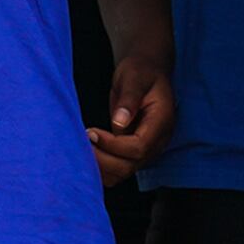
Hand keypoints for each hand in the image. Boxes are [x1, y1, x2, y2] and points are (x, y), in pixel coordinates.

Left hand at [86, 53, 177, 181]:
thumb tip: (119, 123)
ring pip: (123, 172)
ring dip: (101, 167)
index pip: (138, 148)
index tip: (92, 133)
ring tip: (82, 148)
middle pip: (130, 165)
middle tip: (82, 143)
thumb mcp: (134, 77)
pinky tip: (87, 153)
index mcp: (161, 122)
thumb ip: (129, 98)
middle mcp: (157, 141)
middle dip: (104, 160)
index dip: (113, 145)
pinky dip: (103, 168)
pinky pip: (119, 169)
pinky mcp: (134, 151)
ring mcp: (147, 149)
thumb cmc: (141, 71)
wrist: (147, 71)